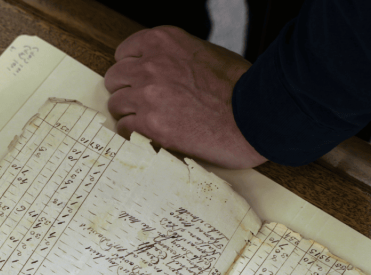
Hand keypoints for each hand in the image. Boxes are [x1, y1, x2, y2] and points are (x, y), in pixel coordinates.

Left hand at [104, 26, 265, 168]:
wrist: (255, 115)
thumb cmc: (241, 86)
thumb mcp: (207, 53)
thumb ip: (179, 57)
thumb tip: (168, 70)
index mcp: (164, 41)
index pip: (124, 52)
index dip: (131, 70)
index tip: (138, 81)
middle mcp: (151, 64)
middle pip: (115, 78)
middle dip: (126, 91)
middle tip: (140, 104)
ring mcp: (148, 95)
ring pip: (115, 104)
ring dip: (128, 114)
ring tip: (146, 122)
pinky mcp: (151, 125)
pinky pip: (123, 128)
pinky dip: (133, 134)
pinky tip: (148, 136)